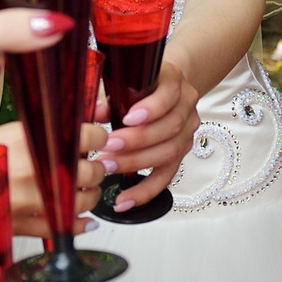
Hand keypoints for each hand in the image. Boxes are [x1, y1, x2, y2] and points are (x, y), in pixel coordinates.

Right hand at [0, 121, 102, 237]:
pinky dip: (77, 224)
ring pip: (83, 200)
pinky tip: (77, 218)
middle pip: (91, 169)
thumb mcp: (0, 131)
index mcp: (25, 140)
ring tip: (78, 186)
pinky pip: (65, 227)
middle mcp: (30, 172)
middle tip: (86, 162)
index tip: (94, 135)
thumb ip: (41, 126)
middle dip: (93, 166)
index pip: (85, 136)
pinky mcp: (22, 227)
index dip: (96, 135)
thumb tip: (90, 110)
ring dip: (86, 194)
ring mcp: (28, 202)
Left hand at [102, 56, 198, 212]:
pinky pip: (166, 177)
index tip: (127, 118)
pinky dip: (145, 191)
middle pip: (169, 128)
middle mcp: (186, 107)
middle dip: (136, 141)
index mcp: (172, 82)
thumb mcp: (124, 80)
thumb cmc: (140, 83)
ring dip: (136, 163)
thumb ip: (108, 95)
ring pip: (169, 153)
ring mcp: (187, 132)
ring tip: (108, 168)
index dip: (151, 109)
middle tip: (107, 148)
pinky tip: (124, 200)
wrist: (164, 86)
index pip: (168, 96)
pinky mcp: (180, 154)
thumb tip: (94, 112)